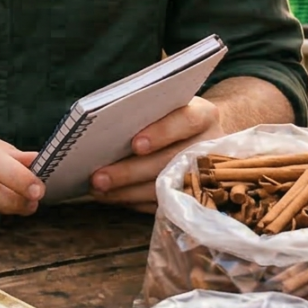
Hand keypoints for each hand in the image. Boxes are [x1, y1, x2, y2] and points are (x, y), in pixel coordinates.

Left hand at [87, 96, 222, 207]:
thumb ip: (145, 109)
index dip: (162, 133)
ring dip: (128, 191)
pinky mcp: (195, 195)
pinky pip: (164, 202)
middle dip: (131, 171)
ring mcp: (206, 174)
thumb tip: (104, 124)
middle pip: (170, 161)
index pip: (186, 121)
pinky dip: (135, 201)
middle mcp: (209, 145)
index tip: (135, 145)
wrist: (201, 135)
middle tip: (98, 178)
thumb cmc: (171, 114)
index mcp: (204, 115)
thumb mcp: (166, 104)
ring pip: (165, 186)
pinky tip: (112, 197)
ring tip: (98, 190)